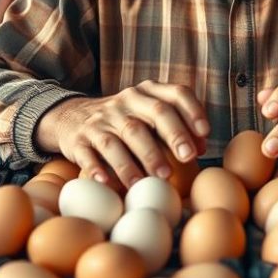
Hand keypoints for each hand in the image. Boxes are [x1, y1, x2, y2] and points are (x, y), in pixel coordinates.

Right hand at [36, 81, 209, 189]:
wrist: (72, 118)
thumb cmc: (123, 123)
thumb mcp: (148, 118)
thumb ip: (175, 130)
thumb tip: (200, 149)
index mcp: (147, 93)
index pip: (176, 93)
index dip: (193, 111)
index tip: (205, 134)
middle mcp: (126, 102)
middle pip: (154, 113)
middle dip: (173, 135)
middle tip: (186, 159)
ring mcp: (101, 119)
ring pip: (122, 137)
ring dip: (138, 161)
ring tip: (152, 181)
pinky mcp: (79, 139)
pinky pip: (89, 154)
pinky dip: (97, 169)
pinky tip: (107, 183)